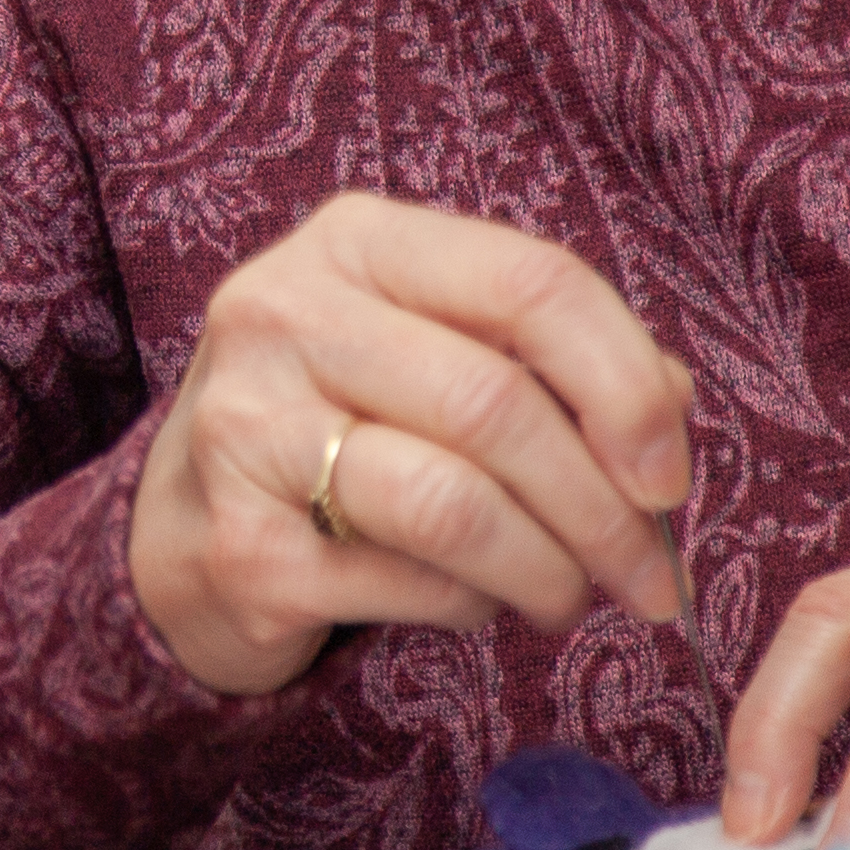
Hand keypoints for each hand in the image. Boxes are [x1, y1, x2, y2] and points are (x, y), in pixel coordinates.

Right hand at [128, 192, 692, 696]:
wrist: (179, 528)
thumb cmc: (344, 425)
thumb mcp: (438, 352)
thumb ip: (556, 362)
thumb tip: (669, 411)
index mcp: (355, 242)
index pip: (531, 281)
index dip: (627, 384)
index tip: (669, 475)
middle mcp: (284, 313)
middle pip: (496, 404)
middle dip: (603, 509)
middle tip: (649, 576)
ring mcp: (248, 430)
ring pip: (454, 505)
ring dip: (550, 571)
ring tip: (572, 597)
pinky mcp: (242, 548)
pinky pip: (410, 585)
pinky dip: (475, 608)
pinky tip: (476, 603)